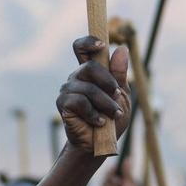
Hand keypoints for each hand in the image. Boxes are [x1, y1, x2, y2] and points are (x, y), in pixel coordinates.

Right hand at [56, 37, 132, 151]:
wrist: (100, 144)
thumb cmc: (111, 118)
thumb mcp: (121, 95)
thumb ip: (120, 74)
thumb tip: (121, 49)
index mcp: (90, 71)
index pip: (81, 48)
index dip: (88, 42)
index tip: (101, 45)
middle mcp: (76, 77)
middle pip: (90, 67)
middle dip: (108, 83)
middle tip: (117, 96)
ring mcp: (68, 89)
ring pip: (88, 88)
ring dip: (106, 103)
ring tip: (113, 115)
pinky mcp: (63, 104)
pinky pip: (79, 102)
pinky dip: (93, 113)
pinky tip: (99, 122)